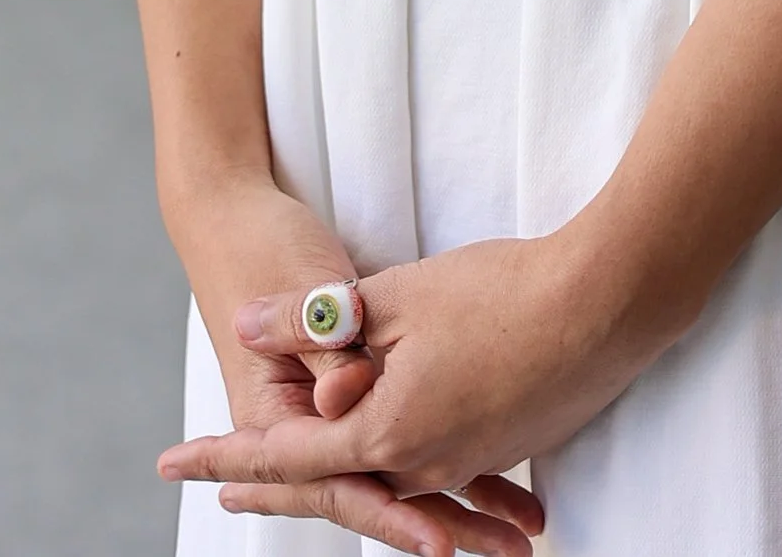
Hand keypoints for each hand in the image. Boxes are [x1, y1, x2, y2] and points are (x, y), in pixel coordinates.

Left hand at [162, 224, 679, 547]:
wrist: (609, 303)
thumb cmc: (500, 292)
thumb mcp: (394, 297)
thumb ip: (314, 320)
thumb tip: (246, 326)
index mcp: (386, 432)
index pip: (285, 453)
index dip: (224, 456)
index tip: (172, 462)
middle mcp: (423, 464)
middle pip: (334, 478)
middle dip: (276, 479)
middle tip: (223, 489)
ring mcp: (469, 461)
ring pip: (388, 473)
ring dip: (344, 470)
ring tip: (301, 473)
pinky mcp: (506, 445)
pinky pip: (437, 467)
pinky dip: (403, 464)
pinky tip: (397, 451)